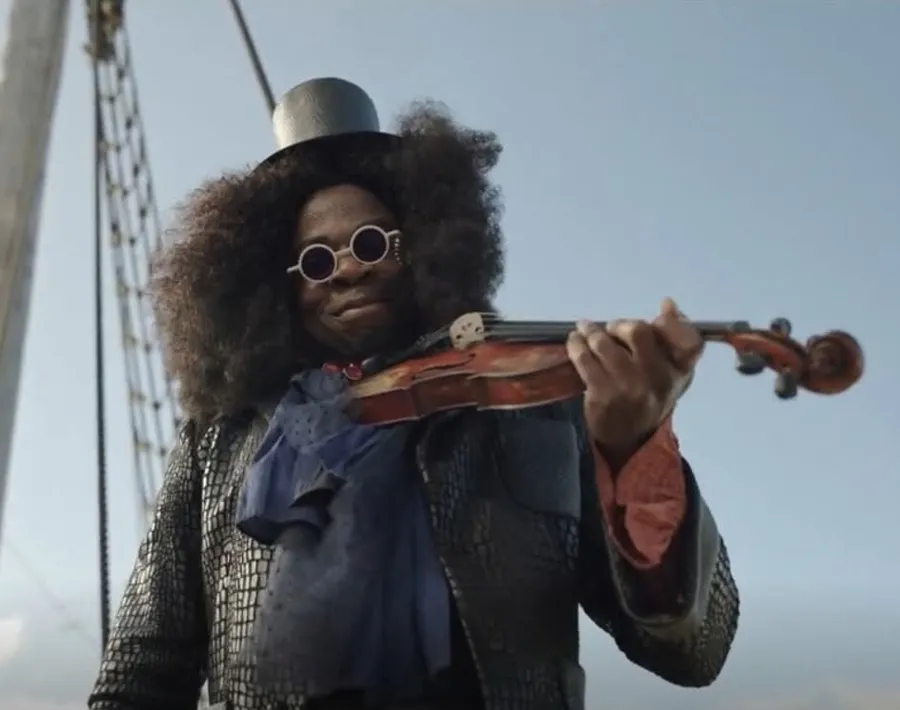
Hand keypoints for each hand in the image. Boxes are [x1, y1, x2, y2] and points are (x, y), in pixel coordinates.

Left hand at [566, 298, 702, 464]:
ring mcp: (629, 387)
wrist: (629, 440)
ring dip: (591, 332)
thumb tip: (668, 304)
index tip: (663, 309)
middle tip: (608, 327)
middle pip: (639, 332)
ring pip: (605, 345)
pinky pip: (585, 360)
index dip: (675, 322)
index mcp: (678, 371)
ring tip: (583, 330)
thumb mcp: (669, 374)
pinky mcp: (603, 395)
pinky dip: (577, 346)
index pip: (690, 340)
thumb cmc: (649, 398)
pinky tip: (574, 343)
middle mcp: (657, 379)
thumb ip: (671, 340)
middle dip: (619, 325)